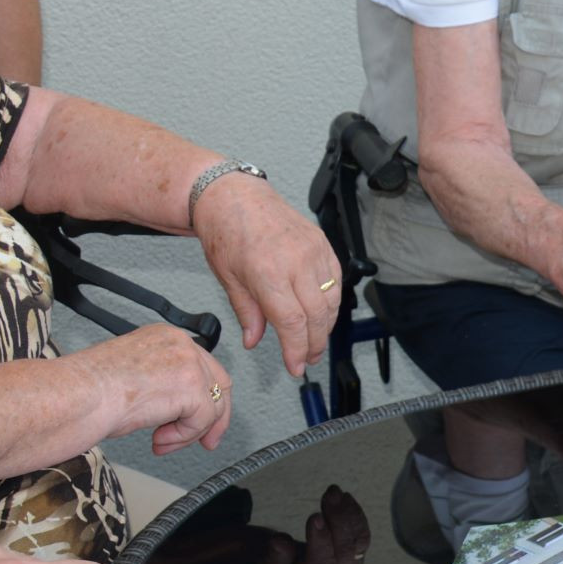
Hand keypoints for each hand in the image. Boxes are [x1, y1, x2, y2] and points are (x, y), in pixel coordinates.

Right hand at [76, 323, 233, 455]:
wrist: (73, 396)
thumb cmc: (85, 390)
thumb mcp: (132, 376)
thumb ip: (160, 381)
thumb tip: (175, 404)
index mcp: (164, 337)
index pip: (201, 366)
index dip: (204, 397)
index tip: (199, 420)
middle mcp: (179, 343)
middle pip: (218, 382)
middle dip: (213, 418)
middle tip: (206, 441)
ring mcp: (188, 362)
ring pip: (212, 405)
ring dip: (189, 432)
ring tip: (162, 443)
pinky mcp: (191, 386)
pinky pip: (202, 419)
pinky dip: (183, 437)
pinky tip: (158, 441)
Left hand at [194, 173, 340, 377]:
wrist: (234, 196)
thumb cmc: (226, 232)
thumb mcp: (228, 279)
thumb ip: (247, 312)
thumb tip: (254, 340)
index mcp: (268, 272)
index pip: (292, 323)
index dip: (297, 350)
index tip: (296, 367)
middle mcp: (296, 262)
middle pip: (317, 316)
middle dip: (314, 344)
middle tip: (307, 360)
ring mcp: (314, 251)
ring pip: (332, 301)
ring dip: (326, 327)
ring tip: (315, 342)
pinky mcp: (323, 244)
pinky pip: (336, 281)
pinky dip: (332, 302)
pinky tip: (322, 315)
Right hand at [238, 486, 371, 563]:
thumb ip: (273, 561)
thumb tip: (281, 541)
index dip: (320, 540)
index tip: (315, 515)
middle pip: (345, 550)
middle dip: (339, 519)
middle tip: (330, 493)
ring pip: (359, 541)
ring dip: (350, 513)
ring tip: (336, 492)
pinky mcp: (355, 559)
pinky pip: (361, 536)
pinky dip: (355, 515)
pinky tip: (345, 499)